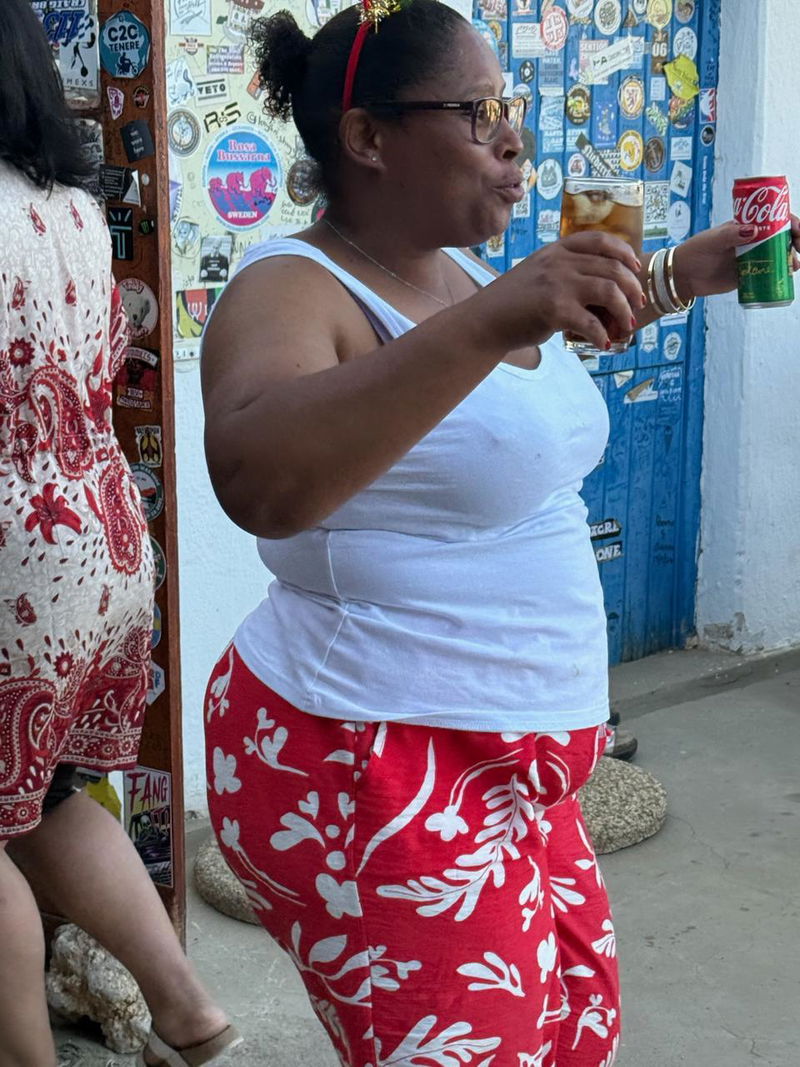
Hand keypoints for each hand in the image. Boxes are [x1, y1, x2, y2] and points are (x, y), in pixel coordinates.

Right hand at [480, 231, 644, 351]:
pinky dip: (602, 336)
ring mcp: (558, 285)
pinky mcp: (554, 310)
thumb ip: (563, 271)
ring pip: (610, 291)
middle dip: (632, 287)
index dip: (624, 253)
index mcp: (557, 250)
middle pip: (613, 268)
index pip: (600, 240)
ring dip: (624, 311)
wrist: (484, 321)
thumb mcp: (537, 273)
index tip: (635, 268)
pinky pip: (591, 323)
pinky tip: (603, 344)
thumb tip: (597, 289)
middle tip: (638, 304)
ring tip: (626, 326)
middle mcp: (560, 262)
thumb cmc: (512, 303)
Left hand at [674, 214, 799, 300]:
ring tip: (794, 265)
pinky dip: (780, 275)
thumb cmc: (695, 252)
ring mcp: (751, 258)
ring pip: (777, 256)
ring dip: (790, 259)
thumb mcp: (713, 240)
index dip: (789, 221)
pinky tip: (787, 277)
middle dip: (795, 240)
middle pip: (781, 237)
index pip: (773, 218)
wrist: (684, 276)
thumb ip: (731, 235)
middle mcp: (751, 240)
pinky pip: (768, 274)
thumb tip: (754, 230)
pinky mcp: (748, 275)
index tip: (797, 228)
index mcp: (745, 226)